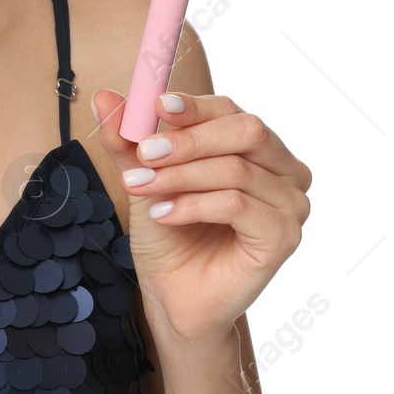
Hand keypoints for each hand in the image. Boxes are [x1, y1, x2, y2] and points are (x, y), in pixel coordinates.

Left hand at [90, 89, 311, 350]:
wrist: (173, 295)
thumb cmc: (169, 234)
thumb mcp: (144, 178)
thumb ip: (128, 141)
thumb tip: (103, 98)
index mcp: (257, 147)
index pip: (231, 110)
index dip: (194, 105)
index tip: (156, 105)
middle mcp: (284, 171)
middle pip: (245, 130)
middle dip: (188, 140)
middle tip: (143, 153)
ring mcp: (290, 204)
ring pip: (236, 170)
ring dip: (180, 177)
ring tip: (141, 188)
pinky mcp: (283, 237)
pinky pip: (238, 206)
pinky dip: (194, 205)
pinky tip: (164, 215)